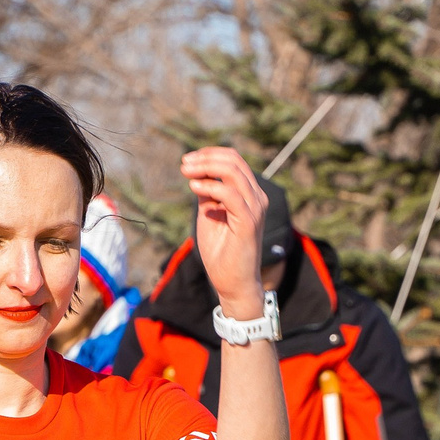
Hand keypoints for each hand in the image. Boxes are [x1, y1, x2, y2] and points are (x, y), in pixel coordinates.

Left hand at [180, 145, 267, 320]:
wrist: (233, 284)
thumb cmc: (221, 252)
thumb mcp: (209, 215)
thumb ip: (208, 194)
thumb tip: (197, 174)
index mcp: (249, 194)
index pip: (234, 161)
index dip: (209, 154)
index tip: (187, 161)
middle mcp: (256, 197)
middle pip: (234, 161)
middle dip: (205, 157)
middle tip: (183, 164)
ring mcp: (255, 209)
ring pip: (233, 171)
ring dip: (205, 167)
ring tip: (186, 172)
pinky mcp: (249, 222)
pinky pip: (230, 194)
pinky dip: (210, 187)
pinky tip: (194, 188)